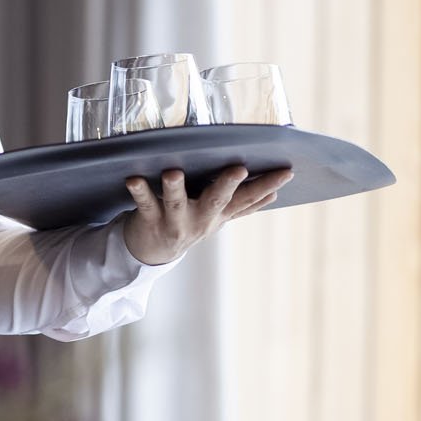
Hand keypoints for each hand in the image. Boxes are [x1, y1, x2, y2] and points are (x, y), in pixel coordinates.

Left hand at [121, 164, 293, 264]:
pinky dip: (139, 192)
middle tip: (239, 168)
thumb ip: (242, 205)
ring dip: (175, 187)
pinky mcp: (150, 220)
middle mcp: (200, 219)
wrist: (154, 251)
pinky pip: (144, 204)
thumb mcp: (219, 217)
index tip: (286, 172)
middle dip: (228, 185)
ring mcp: (175, 221)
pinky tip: (133, 179)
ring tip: (174, 173)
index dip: (267, 187)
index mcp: (219, 214)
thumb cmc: (188, 222)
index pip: (248, 199)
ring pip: (176, 202)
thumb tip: (274, 194)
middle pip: (217, 201)